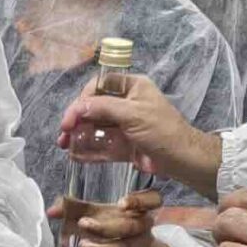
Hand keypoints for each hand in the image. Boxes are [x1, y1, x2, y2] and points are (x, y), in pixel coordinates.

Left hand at [48, 189, 162, 246]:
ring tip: (82, 246)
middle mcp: (144, 225)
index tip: (121, 203)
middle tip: (83, 224)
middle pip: (130, 226)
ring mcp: (141, 244)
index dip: (140, 200)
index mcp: (139, 206)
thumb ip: (72, 208)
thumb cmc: (111, 221)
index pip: (153, 199)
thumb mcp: (95, 212)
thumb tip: (50, 212)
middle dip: (105, 227)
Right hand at [57, 74, 221, 198]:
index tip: (71, 117)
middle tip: (63, 134)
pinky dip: (89, 149)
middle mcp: (127, 103)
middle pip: (95, 107)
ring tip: (65, 145)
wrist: (182, 160)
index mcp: (132, 87)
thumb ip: (103, 108)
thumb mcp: (132, 114)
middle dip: (77, 120)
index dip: (82, 100)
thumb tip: (77, 107)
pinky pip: (103, 144)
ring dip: (79, 135)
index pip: (99, 86)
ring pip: (96, 127)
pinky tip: (75, 155)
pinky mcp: (125, 144)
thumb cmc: (161, 130)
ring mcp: (125, 125)